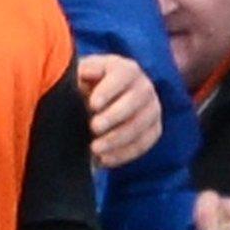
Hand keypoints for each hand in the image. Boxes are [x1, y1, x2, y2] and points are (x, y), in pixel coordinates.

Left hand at [77, 54, 159, 168]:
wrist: (91, 101)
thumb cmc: (80, 85)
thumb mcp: (76, 75)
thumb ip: (76, 76)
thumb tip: (80, 77)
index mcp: (124, 69)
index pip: (122, 75)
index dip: (108, 90)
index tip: (92, 104)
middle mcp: (143, 86)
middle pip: (135, 100)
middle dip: (114, 116)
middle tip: (93, 127)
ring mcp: (152, 108)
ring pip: (141, 125)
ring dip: (118, 139)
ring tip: (95, 149)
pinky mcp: (153, 129)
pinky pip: (144, 143)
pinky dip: (124, 154)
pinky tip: (104, 160)